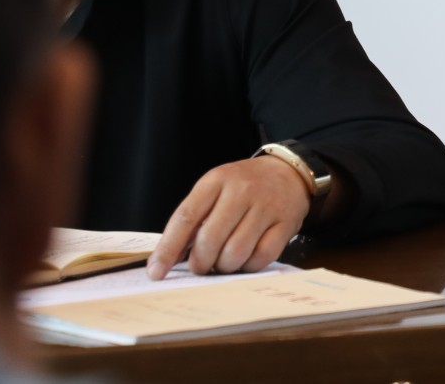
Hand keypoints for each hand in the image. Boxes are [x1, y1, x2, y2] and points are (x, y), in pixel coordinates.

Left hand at [148, 156, 309, 277]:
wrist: (288, 172)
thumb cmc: (243, 187)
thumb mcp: (214, 190)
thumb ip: (192, 220)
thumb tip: (166, 259)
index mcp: (216, 181)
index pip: (186, 217)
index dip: (168, 248)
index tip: (156, 272)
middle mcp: (241, 191)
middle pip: (210, 240)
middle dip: (200, 263)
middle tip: (201, 266)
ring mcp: (266, 206)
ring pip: (236, 252)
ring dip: (225, 266)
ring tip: (224, 261)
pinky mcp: (286, 222)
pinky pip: (262, 257)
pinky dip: (249, 266)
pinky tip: (246, 258)